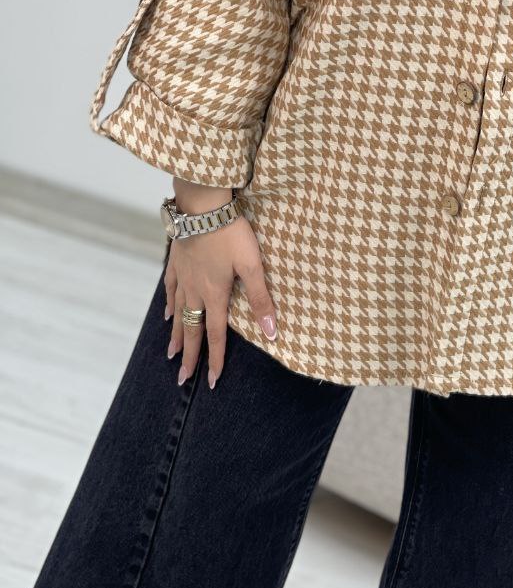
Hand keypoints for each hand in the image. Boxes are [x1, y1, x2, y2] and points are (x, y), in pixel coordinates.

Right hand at [164, 212, 278, 389]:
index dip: (215, 359)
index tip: (212, 381)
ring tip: (172, 353)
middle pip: (192, 329)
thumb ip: (261, 299)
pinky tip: (166, 314)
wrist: (202, 206)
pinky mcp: (176, 262)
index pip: (215, 335)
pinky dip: (168, 306)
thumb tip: (272, 332)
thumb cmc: (231, 234)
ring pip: (178, 313)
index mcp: (215, 294)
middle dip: (189, 356)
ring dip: (177, 335)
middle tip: (183, 378)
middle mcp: (195, 291)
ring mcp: (183, 277)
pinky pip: (170, 290)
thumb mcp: (252, 266)